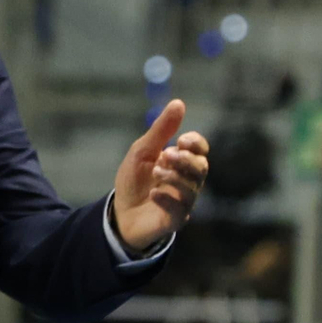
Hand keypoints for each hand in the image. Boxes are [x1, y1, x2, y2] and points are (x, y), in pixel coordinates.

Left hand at [113, 99, 208, 253]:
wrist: (119, 212)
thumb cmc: (134, 180)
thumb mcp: (142, 150)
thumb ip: (161, 130)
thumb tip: (178, 103)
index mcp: (182, 162)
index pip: (201, 149)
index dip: (196, 143)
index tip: (181, 140)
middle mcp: (188, 181)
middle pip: (202, 167)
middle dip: (186, 160)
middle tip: (167, 155)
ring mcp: (183, 201)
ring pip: (192, 188)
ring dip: (174, 177)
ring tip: (156, 171)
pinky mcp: (174, 220)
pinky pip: (180, 209)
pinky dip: (167, 198)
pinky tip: (153, 194)